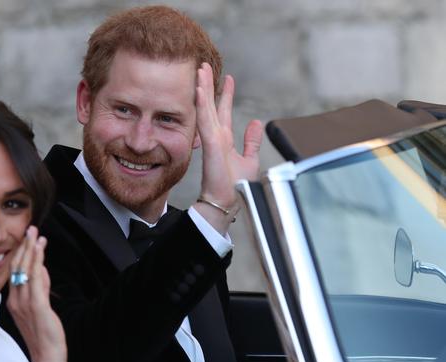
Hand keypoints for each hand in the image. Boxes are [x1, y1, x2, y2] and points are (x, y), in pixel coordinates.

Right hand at [7, 226, 66, 361]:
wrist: (47, 355)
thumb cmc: (43, 332)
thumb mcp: (39, 305)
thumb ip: (40, 286)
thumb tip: (42, 268)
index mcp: (13, 300)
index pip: (14, 271)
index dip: (20, 253)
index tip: (27, 237)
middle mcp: (15, 300)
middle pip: (17, 267)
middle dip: (24, 246)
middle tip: (30, 229)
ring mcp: (24, 303)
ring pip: (25, 270)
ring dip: (31, 249)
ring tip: (36, 234)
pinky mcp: (37, 306)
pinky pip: (35, 279)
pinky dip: (37, 262)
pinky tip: (40, 250)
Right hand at [194, 63, 262, 228]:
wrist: (227, 201)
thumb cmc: (235, 186)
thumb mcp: (249, 159)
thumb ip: (251, 141)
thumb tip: (256, 123)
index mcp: (224, 139)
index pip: (223, 111)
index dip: (224, 94)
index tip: (227, 78)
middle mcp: (216, 136)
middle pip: (211, 105)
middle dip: (208, 85)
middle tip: (205, 65)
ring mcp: (212, 139)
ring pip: (205, 108)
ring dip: (203, 88)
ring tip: (200, 70)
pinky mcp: (211, 144)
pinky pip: (205, 120)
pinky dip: (202, 104)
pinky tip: (199, 89)